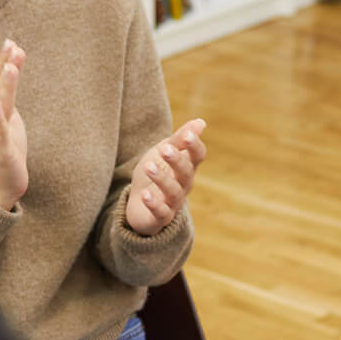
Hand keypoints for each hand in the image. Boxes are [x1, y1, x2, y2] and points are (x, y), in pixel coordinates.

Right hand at [0, 40, 27, 209]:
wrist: (0, 182)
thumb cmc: (4, 144)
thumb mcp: (5, 112)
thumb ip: (2, 88)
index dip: (2, 60)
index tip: (11, 41)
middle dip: (4, 66)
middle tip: (12, 45)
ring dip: (2, 85)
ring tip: (8, 66)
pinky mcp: (0, 147)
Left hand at [125, 119, 206, 234]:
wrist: (139, 204)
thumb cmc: (156, 174)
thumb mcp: (164, 153)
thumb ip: (179, 139)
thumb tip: (200, 122)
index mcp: (187, 167)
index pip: (197, 156)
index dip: (195, 146)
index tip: (187, 134)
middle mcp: (184, 185)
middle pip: (186, 172)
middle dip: (177, 161)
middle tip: (165, 149)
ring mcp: (173, 202)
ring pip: (173, 191)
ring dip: (162, 179)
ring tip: (149, 166)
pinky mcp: (160, 217)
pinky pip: (160, 212)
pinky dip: (154, 204)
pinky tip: (145, 195)